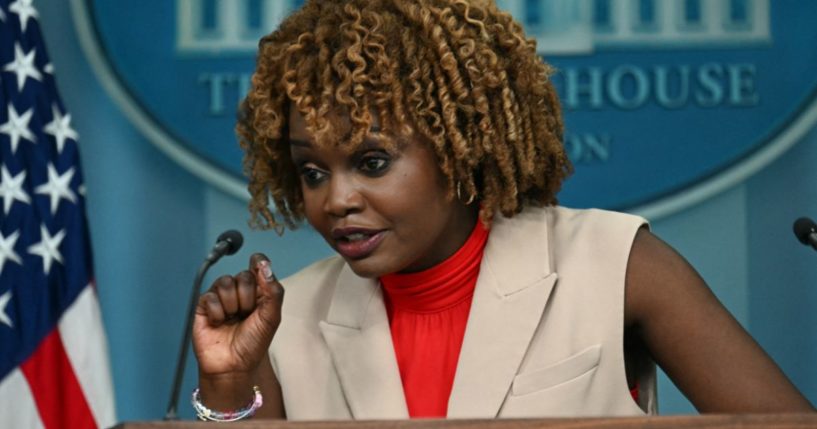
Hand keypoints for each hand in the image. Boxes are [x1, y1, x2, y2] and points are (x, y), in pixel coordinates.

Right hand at [193, 253, 283, 377]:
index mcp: (259, 291)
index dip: (259, 264)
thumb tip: (265, 265)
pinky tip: (219, 322)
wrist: (233, 365)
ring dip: (231, 305)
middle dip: (247, 297)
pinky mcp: (204, 305)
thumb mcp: (272, 317)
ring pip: (225, 282)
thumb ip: (273, 290)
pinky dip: (217, 312)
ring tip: (232, 319)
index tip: (258, 267)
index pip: (259, 265)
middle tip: (246, 314)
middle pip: (243, 275)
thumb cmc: (253, 344)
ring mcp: (221, 297)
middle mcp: (239, 291)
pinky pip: (210, 296)